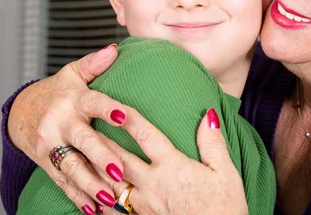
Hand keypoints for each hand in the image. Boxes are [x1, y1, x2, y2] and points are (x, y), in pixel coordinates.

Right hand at [7, 44, 128, 212]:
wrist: (21, 112)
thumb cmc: (57, 92)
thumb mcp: (72, 74)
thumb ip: (94, 64)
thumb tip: (115, 49)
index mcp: (72, 99)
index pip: (94, 103)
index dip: (109, 110)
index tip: (125, 117)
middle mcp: (60, 123)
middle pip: (83, 141)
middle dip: (101, 157)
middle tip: (121, 171)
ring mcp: (51, 146)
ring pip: (73, 167)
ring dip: (91, 184)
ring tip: (111, 197)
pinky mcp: (47, 164)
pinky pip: (63, 182)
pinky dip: (78, 197)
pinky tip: (94, 210)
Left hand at [97, 108, 247, 214]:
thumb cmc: (225, 207)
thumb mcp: (225, 172)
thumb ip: (213, 143)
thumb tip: (208, 115)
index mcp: (173, 166)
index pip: (147, 136)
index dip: (130, 119)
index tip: (116, 106)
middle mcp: (153, 184)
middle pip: (120, 159)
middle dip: (103, 141)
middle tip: (88, 126)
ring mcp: (144, 205)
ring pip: (112, 184)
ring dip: (97, 168)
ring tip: (84, 155)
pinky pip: (116, 210)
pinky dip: (102, 200)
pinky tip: (93, 195)